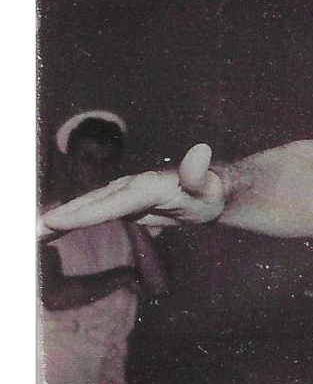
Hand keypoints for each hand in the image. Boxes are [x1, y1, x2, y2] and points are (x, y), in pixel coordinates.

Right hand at [40, 144, 224, 236]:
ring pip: (88, 208)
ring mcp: (123, 194)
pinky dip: (72, 220)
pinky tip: (54, 230)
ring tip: (34, 232)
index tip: (54, 220)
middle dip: (61, 217)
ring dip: (60, 219)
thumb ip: (199, 173)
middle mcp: (129, 187)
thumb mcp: (208, 186)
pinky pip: (94, 213)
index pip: (110, 203)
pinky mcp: (122, 203)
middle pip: (91, 204)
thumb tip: (201, 151)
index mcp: (144, 186)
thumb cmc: (209, 191)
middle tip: (30, 230)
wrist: (210, 191)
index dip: (83, 212)